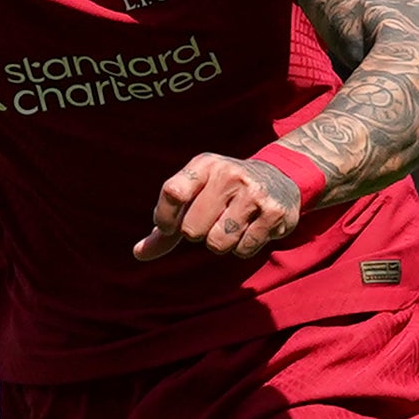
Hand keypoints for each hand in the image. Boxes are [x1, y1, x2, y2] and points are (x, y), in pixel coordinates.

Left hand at [133, 152, 304, 261]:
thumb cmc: (222, 192)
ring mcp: (254, 193)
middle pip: (192, 229)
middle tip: (213, 219)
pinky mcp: (274, 213)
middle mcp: (229, 174)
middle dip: (198, 233)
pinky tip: (252, 228)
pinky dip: (243, 248)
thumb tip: (138, 253)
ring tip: (233, 224)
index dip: (164, 218)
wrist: (280, 178)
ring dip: (220, 244)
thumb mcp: (194, 197)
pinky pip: (243, 250)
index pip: (172, 192)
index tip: (168, 227)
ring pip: (217, 244)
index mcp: (204, 165)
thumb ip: (165, 226)